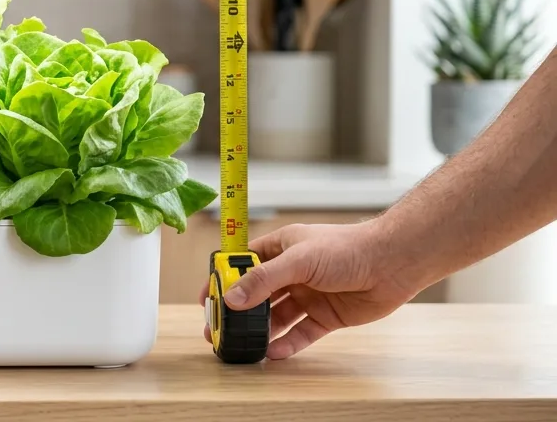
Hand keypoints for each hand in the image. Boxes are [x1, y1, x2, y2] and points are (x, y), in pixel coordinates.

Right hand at [199, 219, 421, 358]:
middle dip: (238, 312)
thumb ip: (264, 280)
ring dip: (260, 330)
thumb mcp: (299, 259)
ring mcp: (308, 295)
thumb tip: (232, 299)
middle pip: (256, 294)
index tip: (208, 297)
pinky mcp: (326, 316)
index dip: (224, 279)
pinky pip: (301, 333)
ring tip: (244, 345)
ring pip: (276, 316)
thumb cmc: (347, 247)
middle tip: (220, 329)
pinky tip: (274, 352)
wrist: (392, 263)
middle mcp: (291, 272)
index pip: (242, 263)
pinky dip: (287, 343)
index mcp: (280, 248)